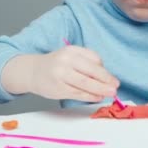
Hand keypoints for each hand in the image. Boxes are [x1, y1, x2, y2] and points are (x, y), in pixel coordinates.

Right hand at [2, 45, 118, 101]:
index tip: (112, 78)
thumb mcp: (70, 57)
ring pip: (86, 84)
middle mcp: (66, 60)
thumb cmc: (56, 65)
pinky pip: (78, 93)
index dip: (104, 70)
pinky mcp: (58, 88)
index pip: (94, 58)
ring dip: (100, 90)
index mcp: (72, 50)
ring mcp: (61, 74)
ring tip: (110, 93)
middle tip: (116, 87)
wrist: (32, 71)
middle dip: (106, 80)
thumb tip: (106, 78)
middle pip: (91, 71)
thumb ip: (86, 64)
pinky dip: (90, 96)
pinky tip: (97, 97)